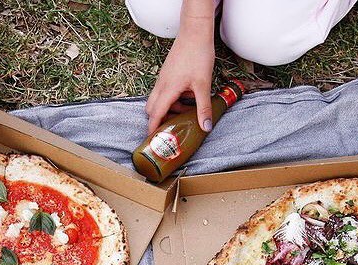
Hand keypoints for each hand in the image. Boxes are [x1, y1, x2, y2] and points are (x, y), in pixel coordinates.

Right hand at [145, 2, 215, 132]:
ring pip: (159, 100)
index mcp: (167, 90)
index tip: (153, 141)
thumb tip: (205, 126)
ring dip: (168, 108)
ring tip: (185, 111)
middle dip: (158, 120)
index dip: (152, 129)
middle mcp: (161, 85)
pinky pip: (165, 91)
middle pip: (151, 108)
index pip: (154, 115)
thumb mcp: (203, 85)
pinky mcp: (168, 73)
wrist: (195, 31)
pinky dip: (172, 98)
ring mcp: (163, 78)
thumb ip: (203, 107)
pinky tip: (187, 96)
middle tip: (171, 128)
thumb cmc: (197, 54)